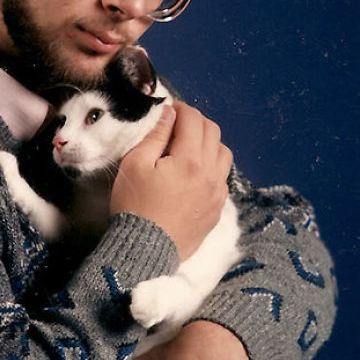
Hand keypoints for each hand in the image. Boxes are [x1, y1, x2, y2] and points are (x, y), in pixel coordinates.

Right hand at [109, 101, 232, 258]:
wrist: (145, 249)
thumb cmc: (134, 205)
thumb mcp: (135, 165)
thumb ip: (155, 136)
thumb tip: (169, 114)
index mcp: (190, 159)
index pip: (194, 120)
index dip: (181, 109)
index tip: (169, 111)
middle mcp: (211, 173)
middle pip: (213, 132)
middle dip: (196, 122)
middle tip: (177, 125)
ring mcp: (217, 193)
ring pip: (224, 154)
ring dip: (209, 143)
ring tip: (189, 147)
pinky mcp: (216, 210)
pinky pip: (222, 178)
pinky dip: (211, 167)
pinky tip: (194, 174)